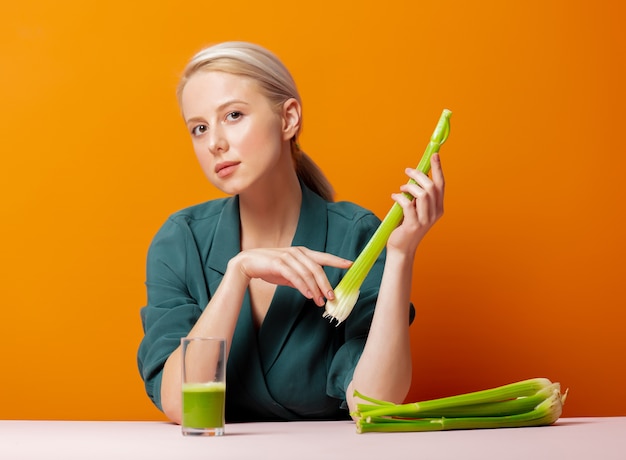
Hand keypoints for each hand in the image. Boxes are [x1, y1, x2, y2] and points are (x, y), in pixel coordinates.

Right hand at [229, 247, 352, 305]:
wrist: (248, 263)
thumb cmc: (269, 267)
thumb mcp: (289, 272)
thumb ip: (302, 278)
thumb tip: (314, 290)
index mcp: (302, 253)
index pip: (323, 257)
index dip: (337, 260)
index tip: (350, 264)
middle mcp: (298, 253)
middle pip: (318, 269)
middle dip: (326, 284)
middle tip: (333, 297)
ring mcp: (288, 257)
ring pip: (308, 274)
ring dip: (315, 289)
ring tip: (320, 302)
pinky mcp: (279, 263)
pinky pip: (295, 276)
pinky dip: (303, 286)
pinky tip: (308, 296)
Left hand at [388, 153, 444, 253]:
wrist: (401, 248)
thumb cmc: (407, 225)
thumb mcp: (416, 208)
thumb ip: (418, 195)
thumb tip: (415, 175)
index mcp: (438, 208)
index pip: (441, 184)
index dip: (438, 169)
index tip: (434, 155)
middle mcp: (435, 214)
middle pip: (431, 187)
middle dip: (418, 175)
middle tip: (408, 171)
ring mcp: (425, 220)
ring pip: (422, 194)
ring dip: (409, 187)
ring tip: (401, 189)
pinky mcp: (413, 225)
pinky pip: (407, 205)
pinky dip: (399, 198)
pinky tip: (394, 197)